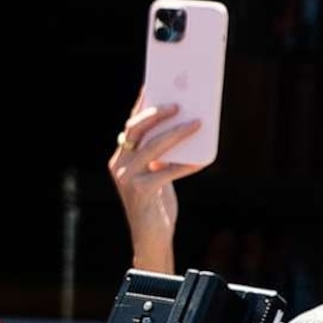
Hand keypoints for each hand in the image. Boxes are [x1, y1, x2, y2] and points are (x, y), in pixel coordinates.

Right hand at [109, 88, 203, 271]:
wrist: (151, 237)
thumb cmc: (157, 203)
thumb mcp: (155, 174)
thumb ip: (161, 155)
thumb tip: (183, 128)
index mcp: (120, 157)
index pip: (130, 124)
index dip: (141, 104)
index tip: (153, 86)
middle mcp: (119, 164)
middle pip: (135, 130)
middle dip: (157, 114)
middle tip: (178, 103)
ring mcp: (127, 178)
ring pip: (152, 147)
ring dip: (176, 133)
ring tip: (196, 123)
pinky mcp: (141, 191)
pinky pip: (167, 172)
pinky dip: (186, 164)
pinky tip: (202, 159)